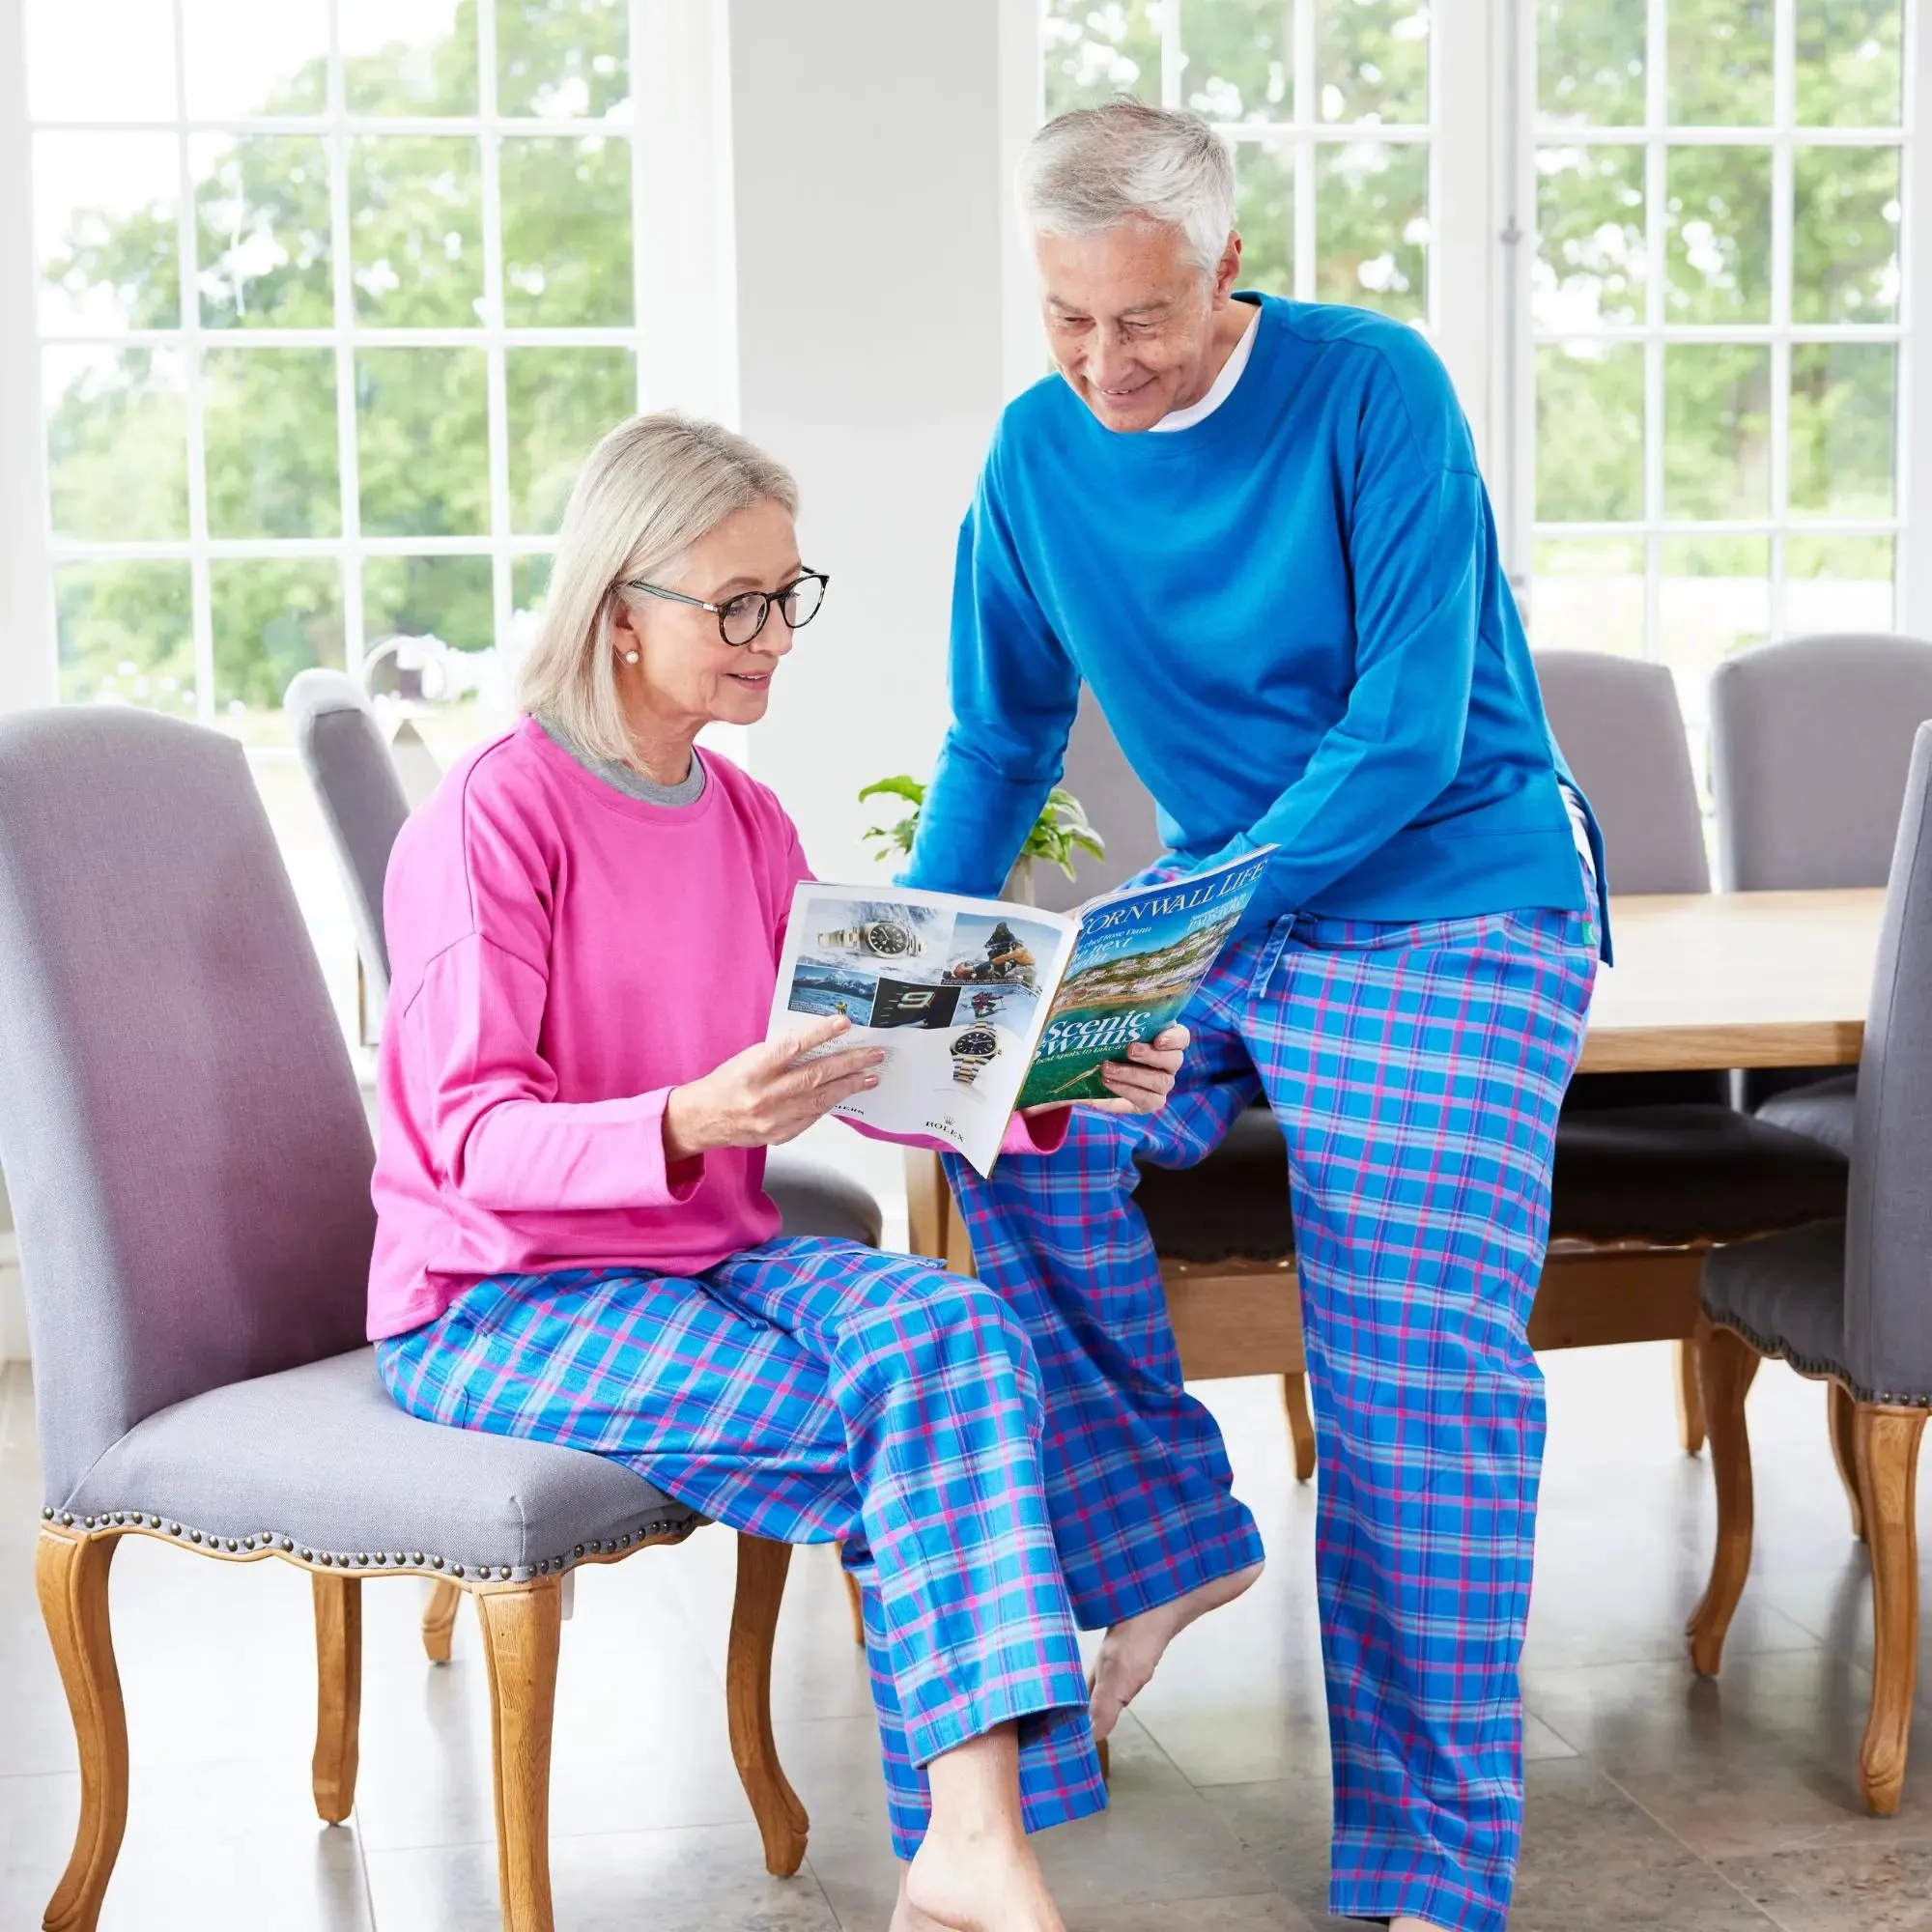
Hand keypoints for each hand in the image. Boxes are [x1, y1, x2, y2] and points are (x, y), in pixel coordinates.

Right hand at [663, 1015, 884, 1159]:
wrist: (703, 1119)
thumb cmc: (726, 1082)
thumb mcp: (747, 1059)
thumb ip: (779, 1054)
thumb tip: (817, 1044)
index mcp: (754, 1069)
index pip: (793, 1047)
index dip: (821, 1034)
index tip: (844, 1023)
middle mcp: (765, 1095)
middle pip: (815, 1076)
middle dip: (849, 1063)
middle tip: (874, 1054)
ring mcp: (774, 1119)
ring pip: (821, 1100)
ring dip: (849, 1086)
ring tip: (871, 1076)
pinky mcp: (780, 1135)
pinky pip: (812, 1117)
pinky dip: (830, 1104)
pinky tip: (845, 1094)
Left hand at [1084, 1023, 1189, 1115]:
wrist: (1093, 1074)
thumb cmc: (1104, 1044)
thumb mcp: (1104, 1031)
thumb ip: (1103, 1021)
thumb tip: (1083, 1013)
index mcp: (1164, 1039)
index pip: (1182, 1037)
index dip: (1174, 1038)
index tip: (1158, 1038)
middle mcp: (1168, 1062)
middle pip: (1174, 1060)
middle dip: (1151, 1055)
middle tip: (1129, 1050)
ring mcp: (1162, 1084)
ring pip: (1160, 1082)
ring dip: (1133, 1075)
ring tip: (1107, 1069)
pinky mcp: (1150, 1101)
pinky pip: (1146, 1100)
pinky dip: (1126, 1092)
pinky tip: (1107, 1085)